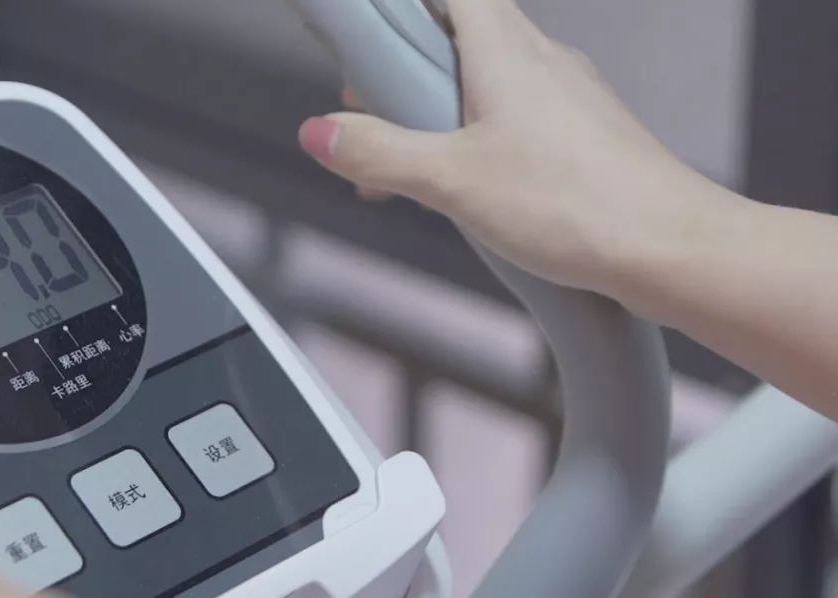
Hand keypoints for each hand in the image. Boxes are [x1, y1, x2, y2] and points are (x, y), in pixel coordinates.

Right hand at [298, 0, 730, 298]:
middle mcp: (540, 61)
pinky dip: (478, 140)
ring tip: (411, 171)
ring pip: (487, 82)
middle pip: (460, 35)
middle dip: (407, 71)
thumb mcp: (451, 181)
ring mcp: (565, 97)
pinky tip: (468, 192)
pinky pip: (515, 118)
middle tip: (371, 114)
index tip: (370, 36)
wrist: (668, 248)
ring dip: (440, 114)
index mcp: (505, 50)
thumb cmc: (575, 205)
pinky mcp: (581, 136)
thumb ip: (380, 153)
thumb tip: (320, 133)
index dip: (404, 9)